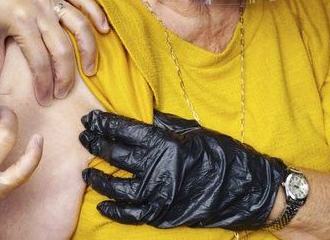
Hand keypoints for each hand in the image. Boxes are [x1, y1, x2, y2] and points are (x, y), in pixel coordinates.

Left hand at [0, 0, 109, 105]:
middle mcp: (40, 8)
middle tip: (63, 92)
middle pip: (62, 48)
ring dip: (88, 50)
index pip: (38, 61)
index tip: (45, 98)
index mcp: (21, 21)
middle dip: (65, 76)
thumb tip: (2, 86)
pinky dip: (96, 12)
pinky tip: (104, 29)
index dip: (43, 84)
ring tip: (90, 69)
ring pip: (79, 24)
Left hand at [78, 110, 285, 230]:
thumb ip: (164, 125)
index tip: (90, 119)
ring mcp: (157, 194)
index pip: (123, 130)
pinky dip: (114, 209)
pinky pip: (130, 214)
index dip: (103, 124)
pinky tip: (102, 203)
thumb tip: (143, 115)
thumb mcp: (193, 131)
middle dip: (95, 144)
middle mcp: (156, 168)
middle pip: (114, 155)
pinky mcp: (161, 214)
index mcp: (163, 143)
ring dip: (97, 179)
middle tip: (83, 138)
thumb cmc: (222, 155)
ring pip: (115, 187)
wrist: (246, 189)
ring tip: (86, 172)